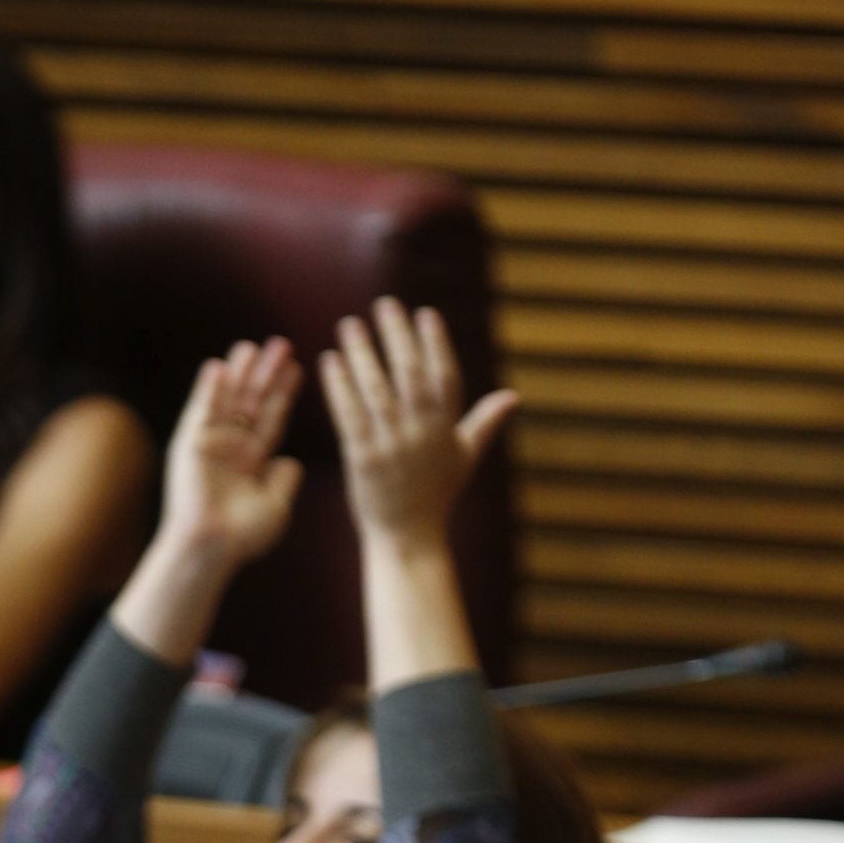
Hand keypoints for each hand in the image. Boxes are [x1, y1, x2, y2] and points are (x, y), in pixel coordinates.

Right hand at [156, 337, 302, 575]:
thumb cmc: (243, 536)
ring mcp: (210, 444)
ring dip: (238, 374)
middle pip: (253, 402)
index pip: (273, 418)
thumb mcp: (276, 507)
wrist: (210, 547)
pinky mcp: (190, 445)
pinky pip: (200, 411)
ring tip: (250, 347)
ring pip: (228, 401)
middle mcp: (233, 448)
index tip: (298, 368)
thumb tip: (291, 462)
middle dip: (266, 374)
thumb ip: (285, 480)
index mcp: (254, 460)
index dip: (284, 393)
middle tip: (280, 344)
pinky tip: (218, 366)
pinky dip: (208, 390)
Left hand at [321, 298, 516, 545]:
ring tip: (350, 325)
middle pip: (410, 374)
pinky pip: (350, 414)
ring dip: (363, 353)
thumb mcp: (465, 458)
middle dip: (397, 336)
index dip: (436, 343)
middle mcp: (421, 433)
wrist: (408, 539)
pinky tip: (329, 360)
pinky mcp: (362, 458)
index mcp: (446, 429)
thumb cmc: (436, 497)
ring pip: (376, 390)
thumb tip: (514, 396)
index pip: (445, 376)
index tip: (424, 313)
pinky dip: (339, 386)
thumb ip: (485, 423)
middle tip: (384, 304)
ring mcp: (391, 445)